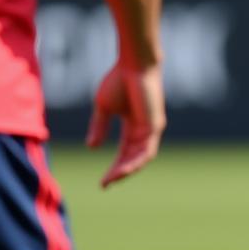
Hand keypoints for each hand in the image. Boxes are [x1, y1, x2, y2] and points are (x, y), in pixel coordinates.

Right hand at [85, 63, 165, 187]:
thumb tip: (92, 147)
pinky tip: (123, 170)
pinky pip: (147, 150)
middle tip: (105, 184)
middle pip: (133, 158)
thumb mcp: (104, 107)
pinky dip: (135, 162)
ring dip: (127, 170)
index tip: (103, 180)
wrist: (133, 65)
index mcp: (133, 126)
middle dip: (120, 172)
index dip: (115, 166)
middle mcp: (145, 130)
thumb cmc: (119, 80)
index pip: (125, 152)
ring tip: (112, 180)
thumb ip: (99, 126)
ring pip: (141, 158)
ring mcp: (152, 129)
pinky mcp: (155, 125)